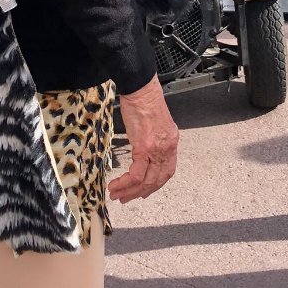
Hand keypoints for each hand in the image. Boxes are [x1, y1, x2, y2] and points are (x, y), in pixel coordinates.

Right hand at [109, 76, 179, 202]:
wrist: (141, 89)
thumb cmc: (145, 100)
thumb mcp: (155, 123)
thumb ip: (153, 138)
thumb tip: (144, 148)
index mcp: (171, 142)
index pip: (167, 171)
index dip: (155, 185)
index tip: (144, 192)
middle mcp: (167, 148)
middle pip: (157, 180)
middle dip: (141, 193)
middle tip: (127, 198)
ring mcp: (157, 149)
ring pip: (146, 181)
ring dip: (130, 191)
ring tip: (117, 195)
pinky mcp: (144, 147)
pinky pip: (136, 173)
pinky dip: (125, 183)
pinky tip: (115, 185)